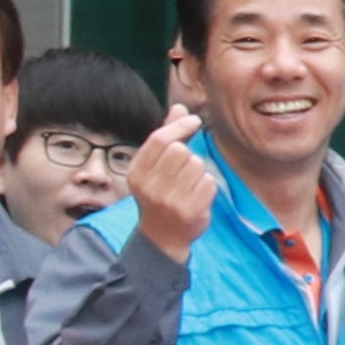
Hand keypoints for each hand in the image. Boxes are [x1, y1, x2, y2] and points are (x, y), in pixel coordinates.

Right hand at [126, 117, 220, 258]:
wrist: (162, 237)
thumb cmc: (159, 194)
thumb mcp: (154, 167)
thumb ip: (166, 137)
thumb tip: (179, 107)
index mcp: (137, 173)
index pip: (159, 140)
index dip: (179, 126)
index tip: (194, 120)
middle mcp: (150, 187)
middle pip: (180, 150)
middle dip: (188, 154)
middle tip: (183, 170)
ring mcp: (170, 201)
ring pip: (197, 165)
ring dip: (198, 171)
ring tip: (187, 186)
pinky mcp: (190, 211)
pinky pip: (208, 181)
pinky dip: (206, 185)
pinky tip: (195, 196)